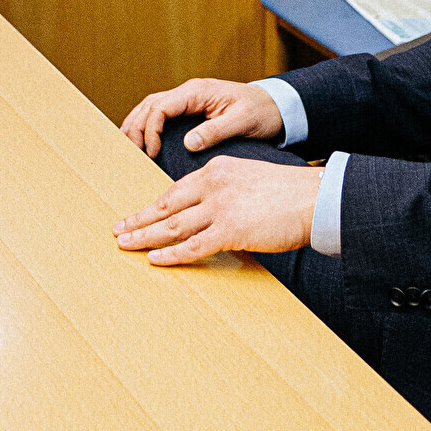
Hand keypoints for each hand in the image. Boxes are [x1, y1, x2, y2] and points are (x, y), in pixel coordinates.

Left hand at [115, 156, 320, 265]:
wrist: (313, 198)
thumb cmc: (286, 192)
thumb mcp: (246, 178)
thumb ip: (222, 190)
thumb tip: (205, 211)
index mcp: (214, 170)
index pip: (175, 191)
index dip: (152, 206)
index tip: (136, 214)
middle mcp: (212, 186)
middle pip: (165, 206)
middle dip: (138, 220)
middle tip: (117, 230)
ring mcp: (220, 208)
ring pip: (172, 226)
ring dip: (145, 237)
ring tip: (125, 245)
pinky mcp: (230, 230)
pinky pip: (193, 246)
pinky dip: (171, 254)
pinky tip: (155, 259)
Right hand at [118, 77, 285, 158]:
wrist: (275, 106)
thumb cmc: (260, 112)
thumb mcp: (241, 122)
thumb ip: (215, 131)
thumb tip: (188, 143)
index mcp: (197, 92)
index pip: (160, 107)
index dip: (150, 129)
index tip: (151, 152)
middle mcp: (189, 92)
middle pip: (149, 105)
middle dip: (135, 127)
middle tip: (130, 152)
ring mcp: (188, 99)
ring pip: (151, 107)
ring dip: (137, 125)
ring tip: (129, 147)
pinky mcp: (190, 108)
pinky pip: (161, 113)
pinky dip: (148, 125)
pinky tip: (143, 141)